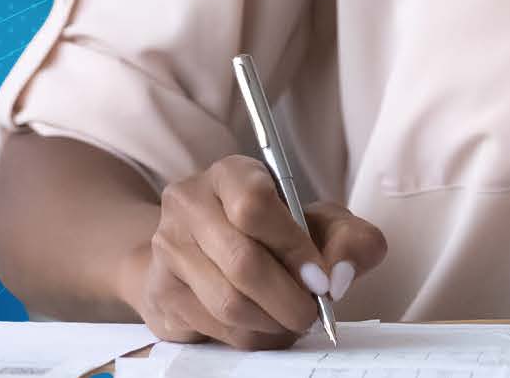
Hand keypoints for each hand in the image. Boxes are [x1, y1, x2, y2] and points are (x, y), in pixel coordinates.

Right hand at [119, 154, 387, 349]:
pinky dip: (250, 335)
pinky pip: (213, 328)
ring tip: (290, 321)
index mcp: (230, 173)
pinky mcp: (160, 292)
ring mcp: (168, 249)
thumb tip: (338, 278)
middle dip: (289, 299)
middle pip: (242, 262)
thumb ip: (349, 240)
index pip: (254, 204)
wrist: (202, 252)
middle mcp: (188, 203)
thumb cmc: (272, 233)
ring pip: (227, 303)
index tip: (320, 279)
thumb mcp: (320, 223)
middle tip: (311, 313)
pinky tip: (264, 325)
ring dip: (271, 323)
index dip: (294, 248)